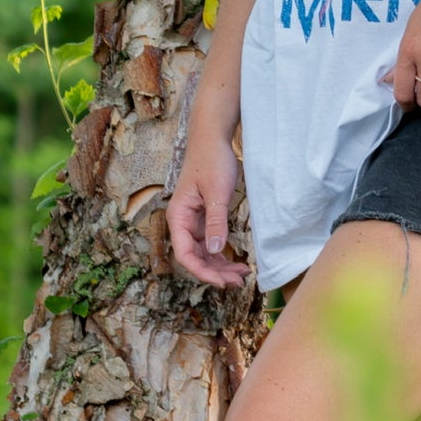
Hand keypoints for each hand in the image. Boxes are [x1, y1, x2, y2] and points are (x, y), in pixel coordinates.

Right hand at [167, 135, 250, 287]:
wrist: (212, 138)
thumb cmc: (212, 160)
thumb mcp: (216, 192)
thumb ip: (216, 222)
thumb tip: (216, 251)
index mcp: (178, 217)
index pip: (185, 254)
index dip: (202, 272)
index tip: (222, 281)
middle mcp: (183, 222)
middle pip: (195, 257)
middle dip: (215, 272)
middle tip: (238, 282)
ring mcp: (193, 221)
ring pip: (204, 253)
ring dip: (220, 266)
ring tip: (241, 276)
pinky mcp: (204, 217)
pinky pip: (211, 243)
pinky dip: (222, 254)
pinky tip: (237, 262)